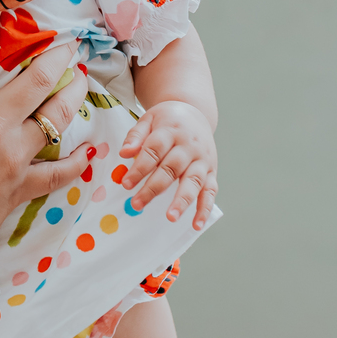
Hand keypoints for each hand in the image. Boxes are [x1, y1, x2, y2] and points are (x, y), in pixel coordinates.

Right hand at [0, 21, 90, 278]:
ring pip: (57, 118)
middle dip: (55, 54)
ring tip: (81, 79)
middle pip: (36, 79)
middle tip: (66, 40)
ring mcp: (12, 158)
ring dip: (73, 95)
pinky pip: (60, 171)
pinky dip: (76, 161)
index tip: (2, 0)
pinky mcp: (23, 187)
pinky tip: (87, 150)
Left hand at [118, 100, 217, 228]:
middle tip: (137, 204)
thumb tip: (124, 153)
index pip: (154, 151)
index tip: (126, 184)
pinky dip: (205, 208)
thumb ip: (135, 136)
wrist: (195, 112)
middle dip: (154, 188)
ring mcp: (203, 159)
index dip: (140, 168)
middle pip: (171, 168)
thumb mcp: (148, 119)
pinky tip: (196, 224)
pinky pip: (210, 191)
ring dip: (182, 200)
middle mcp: (189, 146)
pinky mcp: (212, 171)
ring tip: (170, 217)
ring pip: (193, 181)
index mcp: (171, 131)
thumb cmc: (167, 120)